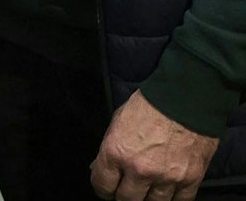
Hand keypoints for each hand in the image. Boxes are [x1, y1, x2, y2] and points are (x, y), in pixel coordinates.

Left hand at [90, 91, 218, 199]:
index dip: (103, 188)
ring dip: (148, 198)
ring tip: (147, 189)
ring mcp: (166, 177)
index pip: (102, 186)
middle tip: (127, 188)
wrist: (187, 99)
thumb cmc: (149, 105)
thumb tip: (99, 168)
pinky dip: (172, 199)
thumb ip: (108, 149)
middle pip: (126, 200)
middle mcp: (140, 169)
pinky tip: (167, 191)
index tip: (107, 187)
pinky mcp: (190, 179)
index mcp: (116, 152)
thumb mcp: (117, 122)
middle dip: (124, 195)